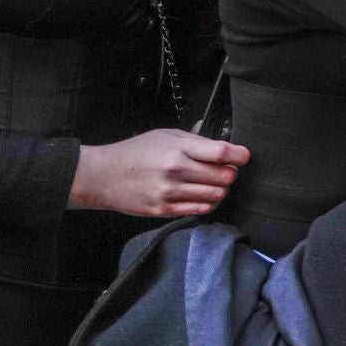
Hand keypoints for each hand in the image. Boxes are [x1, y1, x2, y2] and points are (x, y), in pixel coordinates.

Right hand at [71, 129, 250, 217]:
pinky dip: (207, 203)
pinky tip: (201, 196)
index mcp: (178, 148)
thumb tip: (224, 149)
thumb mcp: (165, 136)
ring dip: (219, 189)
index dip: (240, 155)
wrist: (101, 176)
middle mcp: (176, 170)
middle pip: (224, 176)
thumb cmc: (135, 153)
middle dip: (229, 173)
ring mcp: (171, 192)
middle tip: (222, 170)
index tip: (243, 156)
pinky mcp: (165, 209)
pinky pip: (201, 210)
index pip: (222, 153)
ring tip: (209, 183)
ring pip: (216, 195)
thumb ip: (195, 142)